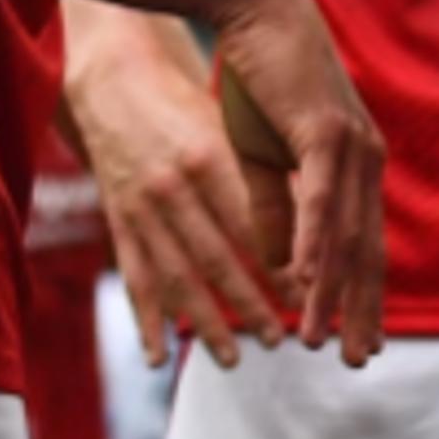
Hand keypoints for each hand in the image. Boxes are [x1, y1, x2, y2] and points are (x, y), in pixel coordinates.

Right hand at [62, 0, 278, 367]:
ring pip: (175, 275)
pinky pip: (134, 278)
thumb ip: (267, 175)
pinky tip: (160, 357)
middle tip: (284, 340)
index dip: (282, 264)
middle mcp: (171, 185)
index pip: (254, 223)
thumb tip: (320, 225)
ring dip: (206, 321)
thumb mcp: (232, 131)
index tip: (314, 299)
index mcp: (209, 156)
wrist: (118, 81)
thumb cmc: (194, 105)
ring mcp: (140, 207)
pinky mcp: (117, 222)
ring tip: (235, 358)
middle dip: (251, 302)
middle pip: (215, 258)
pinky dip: (146, 321)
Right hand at [199, 0, 387, 363]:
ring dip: (331, 289)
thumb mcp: (261, 158)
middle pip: (368, 248)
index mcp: (355, 165)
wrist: (256, 9)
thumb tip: (280, 267)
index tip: (359, 339)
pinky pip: (321, 198)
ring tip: (321, 337)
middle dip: (361, 307)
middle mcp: (365, 158)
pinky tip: (304, 280)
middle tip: (357, 360)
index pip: (365, 243)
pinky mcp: (325, 130)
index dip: (362, 294)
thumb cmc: (257, 80)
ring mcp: (351, 144)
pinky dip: (314, 242)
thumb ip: (273, 209)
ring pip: (345, 233)